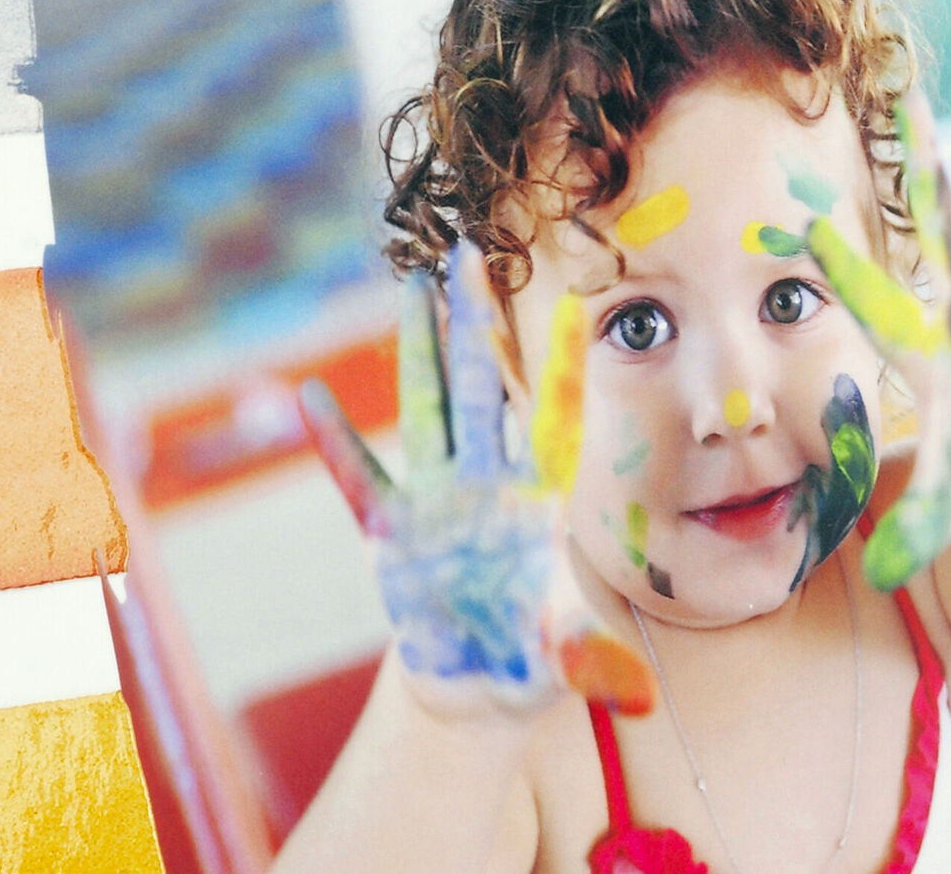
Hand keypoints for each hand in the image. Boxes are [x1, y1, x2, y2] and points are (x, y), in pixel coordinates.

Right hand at [298, 241, 655, 717]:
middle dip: (472, 323)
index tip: (575, 303)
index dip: (560, 366)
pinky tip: (314, 399)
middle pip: (477, 387)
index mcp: (537, 500)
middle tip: (469, 254)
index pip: (553, 419)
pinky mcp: (392, 531)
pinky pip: (358, 478)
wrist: (481, 682)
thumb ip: (593, 661)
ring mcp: (436, 499)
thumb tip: (637, 696)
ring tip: (410, 287)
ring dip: (416, 351)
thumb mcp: (566, 657)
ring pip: (424, 408)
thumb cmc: (535, 656)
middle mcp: (486, 484)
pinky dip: (335, 442)